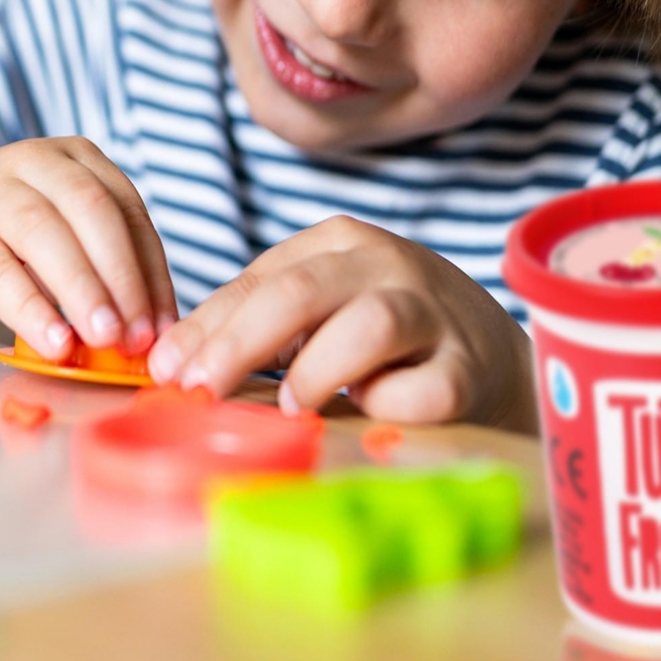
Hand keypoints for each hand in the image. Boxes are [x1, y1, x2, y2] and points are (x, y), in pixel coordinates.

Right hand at [0, 138, 177, 362]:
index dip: (151, 269)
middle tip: (138, 335)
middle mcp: (33, 159)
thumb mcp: (62, 234)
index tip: (165, 325)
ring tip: (104, 339)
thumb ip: (103, 268)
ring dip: (82, 290)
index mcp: (75, 156)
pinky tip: (55, 342)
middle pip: (91, 211)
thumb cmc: (6, 234)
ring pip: (43, 233)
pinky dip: (30, 309)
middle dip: (122, 277)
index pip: (126, 209)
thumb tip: (153, 330)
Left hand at [146, 216, 535, 430]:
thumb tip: (173, 365)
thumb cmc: (387, 338)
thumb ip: (257, 327)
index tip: (164, 370)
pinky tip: (371, 417)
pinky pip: (423, 389)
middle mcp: (388, 265)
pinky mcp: (470, 370)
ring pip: (367, 325)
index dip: (206, 326)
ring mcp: (434, 314)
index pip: (259, 279)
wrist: (496, 360)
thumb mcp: (323, 310)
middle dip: (237, 344)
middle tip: (199, 390)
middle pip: (301, 293)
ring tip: (292, 404)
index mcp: (342, 243)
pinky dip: (388, 406)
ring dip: (316, 370)